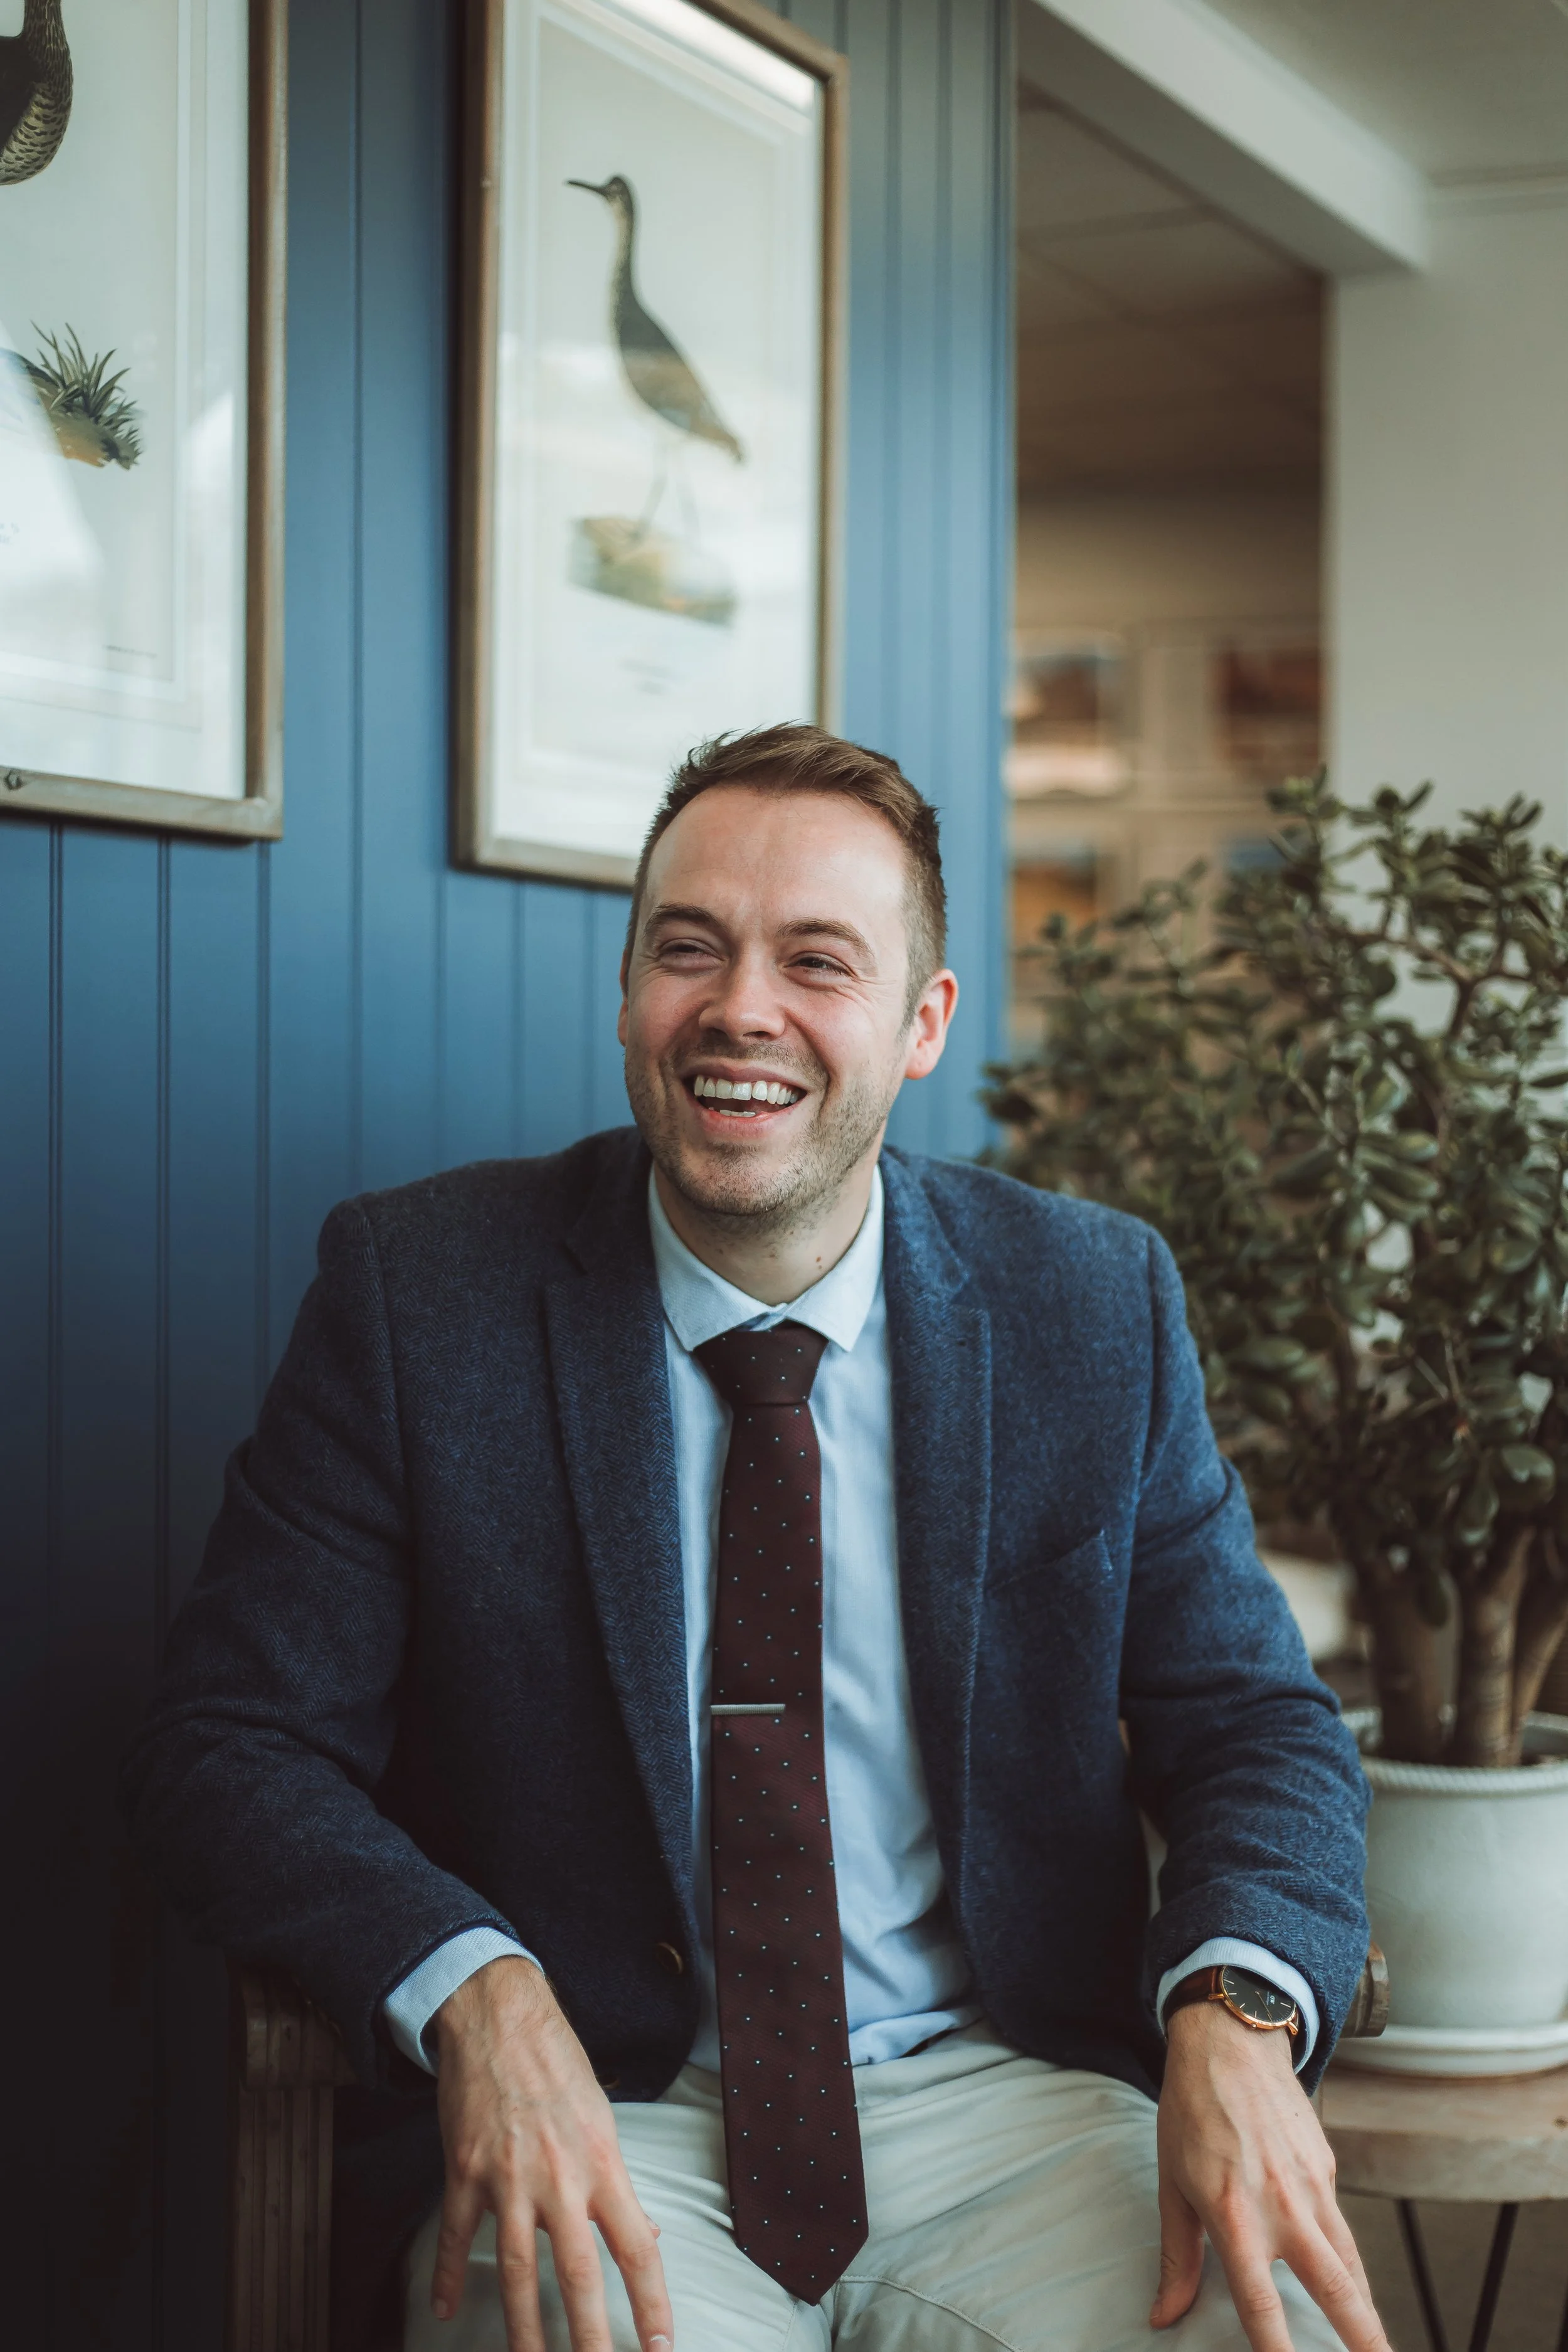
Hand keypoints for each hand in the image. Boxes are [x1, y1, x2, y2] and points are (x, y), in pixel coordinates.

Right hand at [430, 1955, 672, 2351]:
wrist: (499, 2015)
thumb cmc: (557, 2062)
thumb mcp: (602, 2116)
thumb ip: (619, 2182)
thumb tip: (645, 2234)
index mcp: (602, 2164)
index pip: (637, 2248)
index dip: (653, 2303)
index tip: (662, 2346)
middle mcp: (559, 2178)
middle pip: (577, 2275)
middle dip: (589, 2339)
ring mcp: (508, 2177)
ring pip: (515, 2271)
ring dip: (523, 2329)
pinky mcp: (464, 2170)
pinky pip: (455, 2235)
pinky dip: (446, 2275)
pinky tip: (444, 2310)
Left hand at [1151, 2002, 1388, 2351]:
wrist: (1229, 2042)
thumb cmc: (1190, 2113)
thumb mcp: (1170, 2184)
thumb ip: (1176, 2259)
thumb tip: (1163, 2317)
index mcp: (1234, 2217)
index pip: (1263, 2305)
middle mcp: (1282, 2207)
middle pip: (1337, 2291)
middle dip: (1365, 2340)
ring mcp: (1312, 2187)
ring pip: (1353, 2263)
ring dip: (1369, 2311)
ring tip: (1380, 2348)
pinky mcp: (1327, 2167)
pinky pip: (1341, 2226)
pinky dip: (1350, 2261)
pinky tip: (1351, 2284)